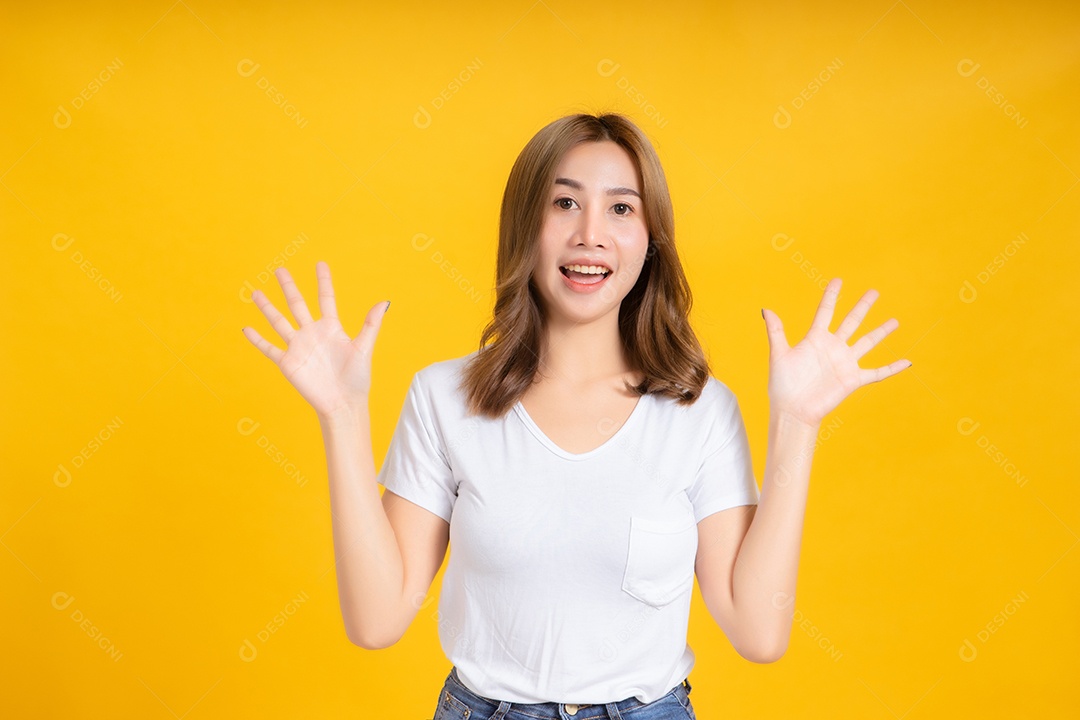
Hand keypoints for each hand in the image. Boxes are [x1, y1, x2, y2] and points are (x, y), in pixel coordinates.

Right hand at [241, 261, 388, 417]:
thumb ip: (370, 325)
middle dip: (289, 287)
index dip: (323, 281)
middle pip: (297, 305)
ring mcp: (298, 347)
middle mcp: (312, 334)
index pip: (326, 299)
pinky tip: (246, 328)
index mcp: (331, 328)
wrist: (343, 403)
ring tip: (256, 292)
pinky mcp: (288, 362)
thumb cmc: (356, 378)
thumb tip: (384, 302)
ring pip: (279, 322)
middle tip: (280, 269)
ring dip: (267, 308)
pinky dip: (257, 339)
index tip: (320, 264)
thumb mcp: (364, 348)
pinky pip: (269, 348)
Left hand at [762, 278, 909, 426]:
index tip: (839, 280)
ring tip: (895, 320)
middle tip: (874, 292)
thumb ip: (776, 331)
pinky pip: (877, 373)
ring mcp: (845, 363)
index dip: (832, 296)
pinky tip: (907, 362)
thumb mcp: (778, 355)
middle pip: (852, 322)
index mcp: (815, 339)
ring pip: (867, 343)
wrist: (793, 411)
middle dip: (862, 306)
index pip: (826, 311)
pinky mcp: (853, 380)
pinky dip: (892, 368)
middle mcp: (833, 348)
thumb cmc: (782, 385)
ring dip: (881, 332)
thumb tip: (766, 309)